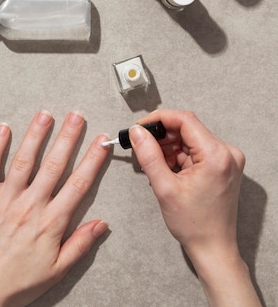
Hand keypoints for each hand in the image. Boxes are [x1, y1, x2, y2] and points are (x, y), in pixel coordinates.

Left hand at [0, 111, 110, 306]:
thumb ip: (80, 244)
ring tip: (45, 114)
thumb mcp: (56, 271)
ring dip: (35, 136)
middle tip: (76, 115)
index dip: (92, 160)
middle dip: (67, 137)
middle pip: (53, 165)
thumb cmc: (17, 283)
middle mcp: (30, 206)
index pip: (78, 184)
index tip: (101, 141)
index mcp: (51, 223)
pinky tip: (3, 128)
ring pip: (23, 161)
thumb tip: (102, 224)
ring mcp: (4, 200)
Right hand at [130, 110, 260, 305]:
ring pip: (190, 139)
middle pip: (187, 129)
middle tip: (142, 149)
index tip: (140, 127)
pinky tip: (169, 171)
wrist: (212, 246)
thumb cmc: (193, 223)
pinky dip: (179, 156)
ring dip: (170, 148)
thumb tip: (137, 132)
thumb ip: (148, 155)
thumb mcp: (164, 187)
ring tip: (156, 167)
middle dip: (162, 137)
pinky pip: (196, 150)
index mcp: (216, 155)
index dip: (158, 119)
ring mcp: (227, 159)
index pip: (185, 120)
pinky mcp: (223, 166)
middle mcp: (227, 153)